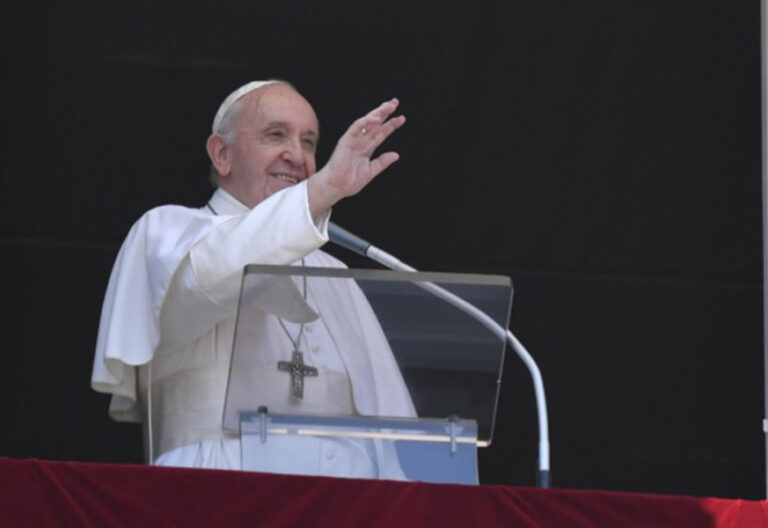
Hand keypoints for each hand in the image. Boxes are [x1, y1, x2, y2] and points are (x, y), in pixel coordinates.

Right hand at [308, 98, 405, 217]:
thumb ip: (382, 162)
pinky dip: (365, 122)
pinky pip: (356, 127)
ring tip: (388, 106)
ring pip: (367, 123)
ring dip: (378, 113)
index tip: (402, 118)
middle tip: (395, 102)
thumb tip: (396, 154)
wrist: (337, 187)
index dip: (391, 125)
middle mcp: (361, 142)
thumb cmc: (350, 181)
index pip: (381, 133)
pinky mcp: (346, 140)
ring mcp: (353, 140)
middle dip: (385, 113)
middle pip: (375, 124)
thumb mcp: (371, 171)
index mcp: (367, 148)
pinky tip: (375, 118)